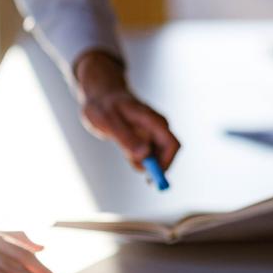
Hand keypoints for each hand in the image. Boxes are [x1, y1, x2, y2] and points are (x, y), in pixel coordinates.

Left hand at [74, 50, 180, 171]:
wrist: (100, 94)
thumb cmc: (103, 105)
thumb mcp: (108, 122)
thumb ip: (126, 138)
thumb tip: (144, 156)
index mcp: (152, 120)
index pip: (171, 144)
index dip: (167, 163)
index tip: (153, 177)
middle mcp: (157, 125)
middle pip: (169, 151)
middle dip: (158, 167)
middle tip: (145, 179)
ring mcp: (153, 130)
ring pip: (158, 155)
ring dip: (146, 162)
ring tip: (123, 148)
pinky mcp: (147, 135)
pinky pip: (150, 153)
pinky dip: (140, 158)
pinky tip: (124, 147)